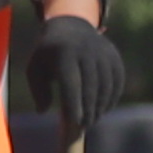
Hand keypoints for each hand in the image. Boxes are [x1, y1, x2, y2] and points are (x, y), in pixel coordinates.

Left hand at [14, 9, 126, 139]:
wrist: (70, 26)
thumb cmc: (48, 55)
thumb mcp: (35, 68)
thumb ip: (37, 90)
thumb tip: (42, 111)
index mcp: (64, 53)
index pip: (72, 83)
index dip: (75, 104)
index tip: (75, 122)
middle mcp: (86, 50)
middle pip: (91, 86)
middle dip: (89, 109)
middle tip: (85, 126)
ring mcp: (102, 52)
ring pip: (107, 84)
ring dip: (102, 105)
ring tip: (94, 119)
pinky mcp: (114, 56)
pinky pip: (117, 80)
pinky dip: (113, 96)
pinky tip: (105, 109)